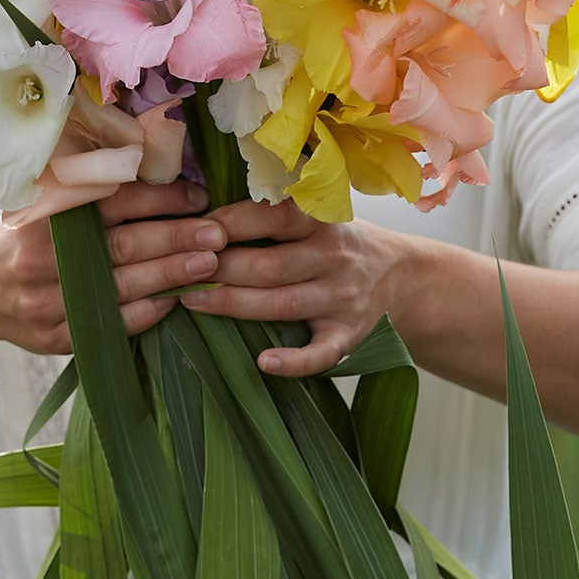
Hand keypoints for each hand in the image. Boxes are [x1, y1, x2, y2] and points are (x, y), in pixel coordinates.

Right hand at [0, 180, 227, 356]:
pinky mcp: (55, 338)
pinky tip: (175, 302)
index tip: (199, 194)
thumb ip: (88, 192)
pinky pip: (110, 326)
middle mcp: (45, 258)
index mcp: (46, 216)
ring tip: (210, 264)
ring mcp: (49, 302)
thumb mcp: (42, 203)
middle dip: (177, 237)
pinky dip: (145, 314)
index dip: (159, 196)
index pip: (113, 201)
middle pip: (123, 245)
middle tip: (218, 233)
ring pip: (121, 287)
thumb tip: (156, 174)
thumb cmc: (20, 237)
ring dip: (170, 275)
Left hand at [181, 198, 406, 375]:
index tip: (194, 229)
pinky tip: (263, 362)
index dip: (230, 222)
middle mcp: (334, 257)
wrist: (401, 275)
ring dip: (235, 305)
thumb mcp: (314, 217)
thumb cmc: (334, 243)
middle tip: (177, 271)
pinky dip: (294, 361)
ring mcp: (343, 299)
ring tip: (192, 303)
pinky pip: (322, 353)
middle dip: (221, 269)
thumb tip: (200, 216)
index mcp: (321, 221)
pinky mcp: (349, 336)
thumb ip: (270, 215)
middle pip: (270, 265)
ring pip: (284, 304)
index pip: (272, 216)